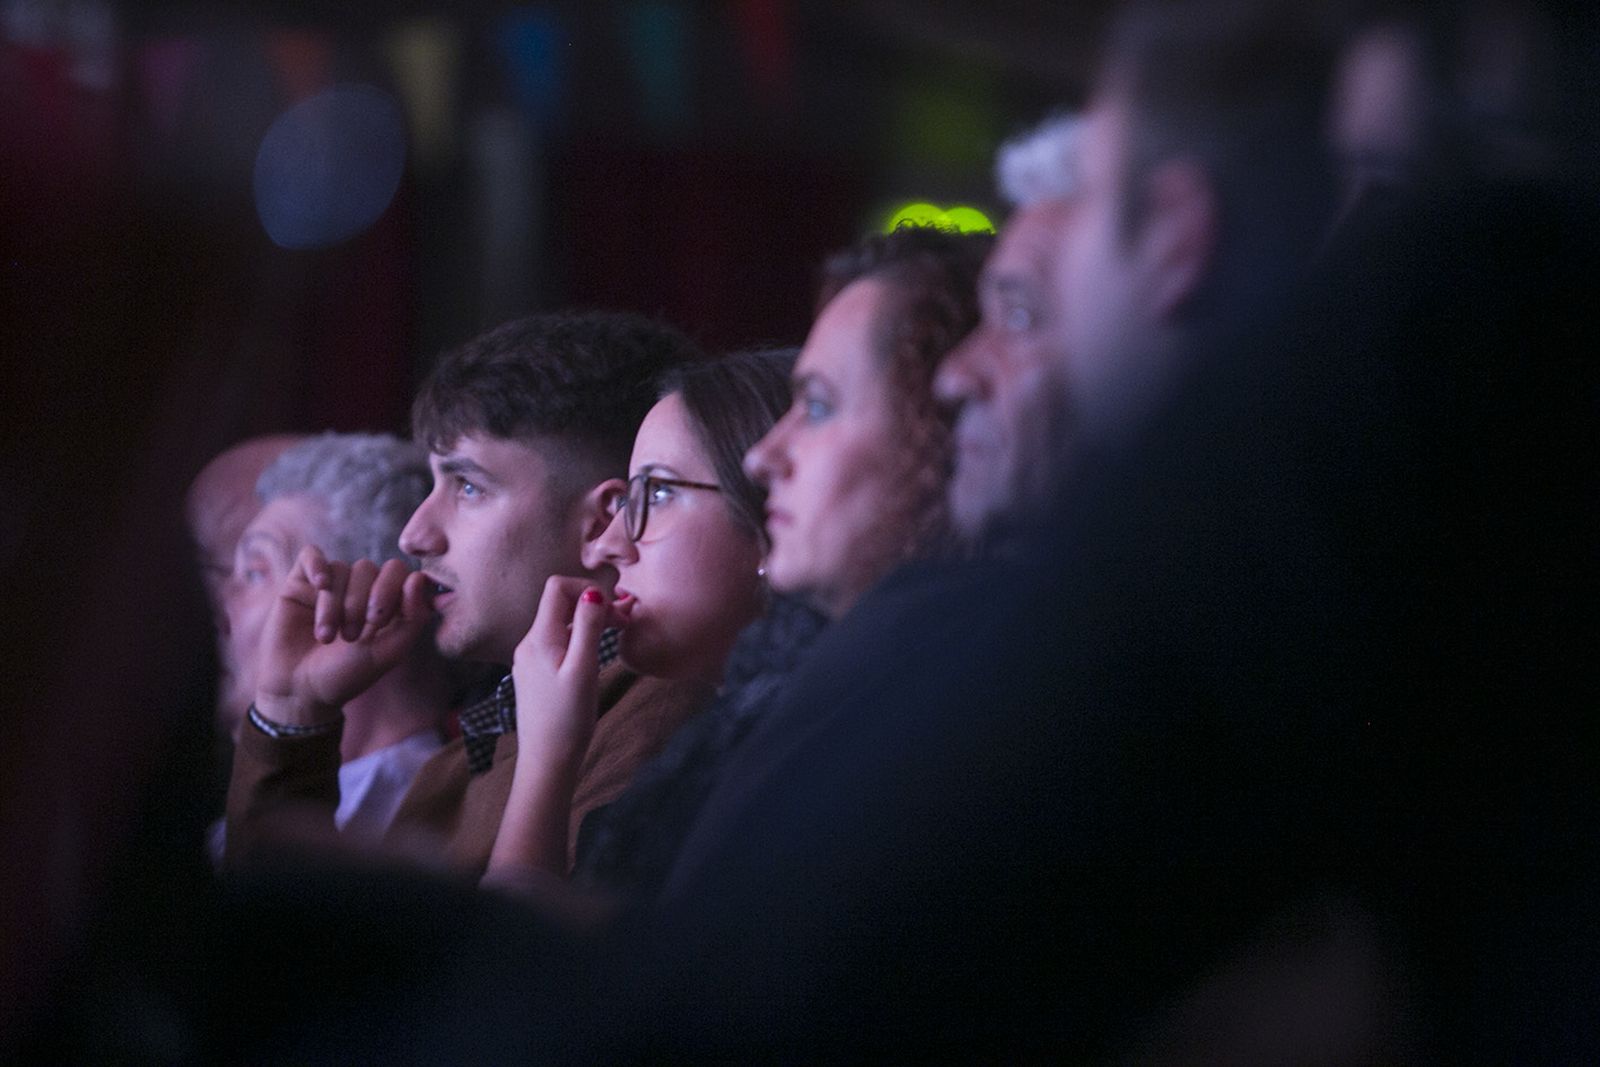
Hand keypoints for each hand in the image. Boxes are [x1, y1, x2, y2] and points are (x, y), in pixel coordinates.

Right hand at [254, 545, 434, 725]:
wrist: (299, 691)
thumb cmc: (346, 674)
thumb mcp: (388, 651)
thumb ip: (412, 618)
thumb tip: (419, 577)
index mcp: (386, 602)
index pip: (399, 572)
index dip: (391, 589)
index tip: (377, 621)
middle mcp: (359, 589)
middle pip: (368, 568)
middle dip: (359, 602)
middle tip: (350, 636)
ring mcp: (330, 584)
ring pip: (340, 569)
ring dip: (334, 604)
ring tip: (326, 637)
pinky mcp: (300, 583)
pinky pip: (311, 555)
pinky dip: (317, 566)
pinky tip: (319, 585)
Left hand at [510, 575, 609, 760]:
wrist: (547, 761)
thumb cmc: (568, 719)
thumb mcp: (583, 669)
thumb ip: (588, 627)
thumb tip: (593, 593)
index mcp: (540, 637)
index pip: (558, 587)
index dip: (588, 589)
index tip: (614, 611)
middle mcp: (530, 643)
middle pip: (560, 604)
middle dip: (593, 605)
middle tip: (623, 624)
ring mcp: (530, 659)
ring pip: (561, 624)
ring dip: (588, 623)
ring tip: (614, 638)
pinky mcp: (536, 674)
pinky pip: (558, 644)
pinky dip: (579, 641)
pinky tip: (593, 658)